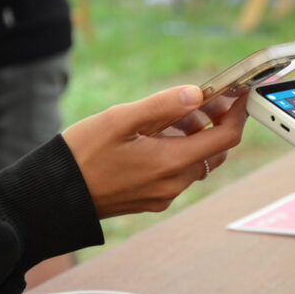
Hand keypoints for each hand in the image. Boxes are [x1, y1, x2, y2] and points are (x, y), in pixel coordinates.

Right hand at [63, 86, 247, 217]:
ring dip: (195, 137)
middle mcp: (174, 184)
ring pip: (198, 162)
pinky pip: (180, 173)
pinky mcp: (153, 200)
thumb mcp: (120, 120)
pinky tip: (156, 138)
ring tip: (170, 116)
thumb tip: (197, 93)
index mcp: (170, 163)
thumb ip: (162, 106)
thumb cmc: (82, 154)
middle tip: (198, 100)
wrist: (54, 196)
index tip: (239, 93)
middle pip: (216, 151)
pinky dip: (180, 152)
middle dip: (214, 123)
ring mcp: (164, 195)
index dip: (237, 113)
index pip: (225, 138)